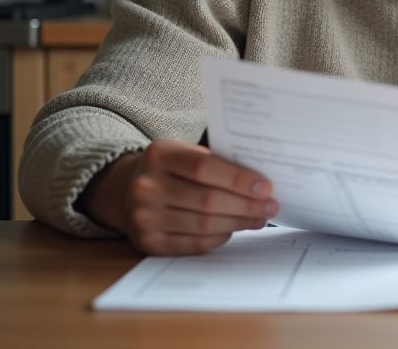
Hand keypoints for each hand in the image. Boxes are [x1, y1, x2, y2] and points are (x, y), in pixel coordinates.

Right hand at [76, 140, 278, 255]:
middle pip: (208, 200)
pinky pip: (194, 244)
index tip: (266, 187)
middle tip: (270, 206)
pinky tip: (235, 229)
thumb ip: (217, 163)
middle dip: (246, 205)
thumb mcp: (184, 153)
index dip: (239, 179)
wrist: (126, 189)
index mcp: (159, 156)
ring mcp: (144, 218)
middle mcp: (146, 187)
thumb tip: (260, 183)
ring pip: (204, 225)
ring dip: (238, 223)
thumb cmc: (170, 169)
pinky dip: (220, 237)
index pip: (205, 168)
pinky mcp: (148, 243)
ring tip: (259, 218)